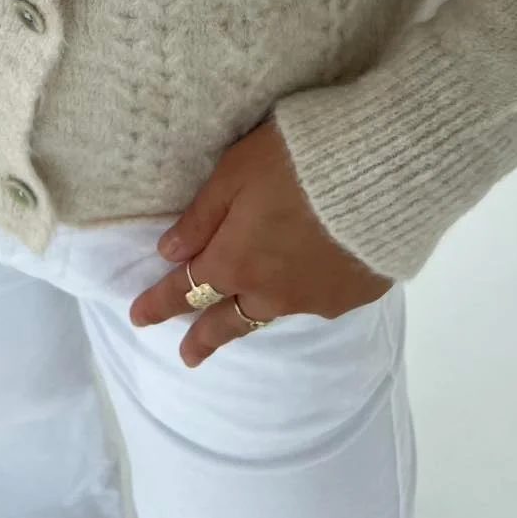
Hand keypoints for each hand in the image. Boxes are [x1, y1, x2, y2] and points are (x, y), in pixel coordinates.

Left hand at [128, 116, 393, 366]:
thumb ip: (202, 215)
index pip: (185, 288)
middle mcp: (269, 291)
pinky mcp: (351, 295)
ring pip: (270, 314)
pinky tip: (304, 287)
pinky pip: (315, 301)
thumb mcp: (235, 173)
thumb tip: (168, 252)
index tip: (137, 317)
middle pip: (226, 320)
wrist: (378, 176)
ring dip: (249, 319)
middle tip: (187, 356)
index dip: (158, 302)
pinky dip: (300, 296)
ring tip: (240, 322)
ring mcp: (313, 299)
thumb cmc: (295, 161)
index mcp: (234, 261)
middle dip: (202, 337)